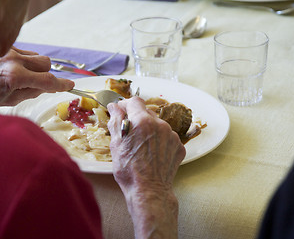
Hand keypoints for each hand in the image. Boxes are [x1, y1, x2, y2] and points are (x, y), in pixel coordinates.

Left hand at [0, 47, 73, 107]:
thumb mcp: (9, 100)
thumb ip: (31, 93)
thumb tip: (46, 88)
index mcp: (15, 77)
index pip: (48, 81)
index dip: (62, 85)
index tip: (70, 86)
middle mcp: (13, 61)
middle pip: (46, 63)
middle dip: (47, 74)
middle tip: (39, 84)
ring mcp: (7, 52)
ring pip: (36, 56)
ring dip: (36, 67)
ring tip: (24, 77)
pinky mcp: (3, 48)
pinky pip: (24, 52)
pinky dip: (25, 61)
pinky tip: (15, 69)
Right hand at [107, 97, 185, 238]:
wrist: (149, 190)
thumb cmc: (129, 170)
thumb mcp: (116, 144)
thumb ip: (116, 121)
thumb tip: (114, 107)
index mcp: (142, 121)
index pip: (134, 101)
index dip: (125, 105)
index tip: (121, 111)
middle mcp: (160, 124)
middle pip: (146, 112)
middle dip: (137, 119)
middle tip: (129, 132)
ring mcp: (172, 135)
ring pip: (158, 124)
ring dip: (149, 130)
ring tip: (141, 146)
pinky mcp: (179, 146)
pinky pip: (167, 137)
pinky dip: (159, 141)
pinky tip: (152, 153)